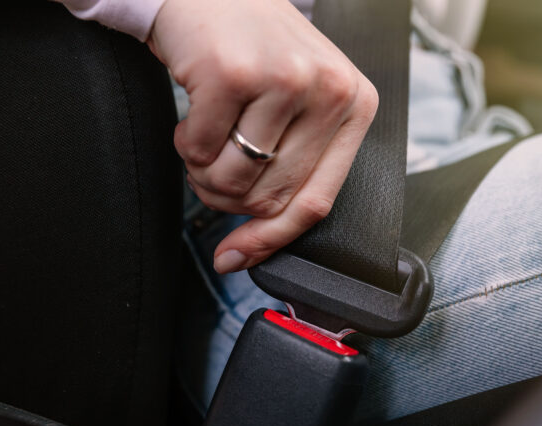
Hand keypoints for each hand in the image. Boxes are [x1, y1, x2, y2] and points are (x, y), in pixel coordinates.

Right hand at [148, 0, 377, 272]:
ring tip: (207, 136)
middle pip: (271, 199)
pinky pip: (200, 151)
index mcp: (355, 105)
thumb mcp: (297, 104)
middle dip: (229, 199)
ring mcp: (283, 80)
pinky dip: (186, 143)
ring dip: (205, 173)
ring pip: (234, 182)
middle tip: (213, 168)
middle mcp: (329, 91)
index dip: (271, 240)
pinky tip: (194, 113)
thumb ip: (292, 168)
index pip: (317, 202)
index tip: (236, 257)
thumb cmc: (253, 53)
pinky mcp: (233, 74)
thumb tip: (247, 252)